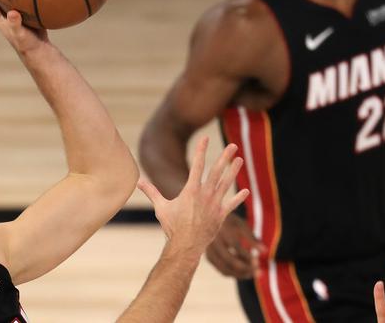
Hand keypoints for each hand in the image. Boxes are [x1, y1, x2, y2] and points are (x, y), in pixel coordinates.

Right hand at [137, 137, 249, 257]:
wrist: (185, 246)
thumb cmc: (172, 227)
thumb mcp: (161, 207)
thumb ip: (152, 192)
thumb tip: (138, 182)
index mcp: (191, 190)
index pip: (197, 165)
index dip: (201, 150)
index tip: (205, 138)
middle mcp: (205, 194)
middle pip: (216, 172)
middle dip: (225, 157)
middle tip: (233, 146)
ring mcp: (214, 205)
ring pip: (226, 184)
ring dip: (233, 171)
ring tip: (240, 160)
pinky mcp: (220, 215)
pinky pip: (231, 205)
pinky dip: (238, 198)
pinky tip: (246, 191)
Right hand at [205, 212, 264, 279]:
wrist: (210, 220)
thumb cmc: (230, 222)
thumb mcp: (241, 225)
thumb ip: (252, 238)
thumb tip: (265, 251)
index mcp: (221, 230)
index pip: (235, 246)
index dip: (247, 255)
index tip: (258, 261)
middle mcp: (213, 241)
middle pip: (229, 260)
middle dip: (245, 268)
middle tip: (259, 272)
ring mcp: (209, 250)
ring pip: (224, 268)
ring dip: (240, 274)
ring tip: (253, 274)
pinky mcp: (209, 257)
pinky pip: (222, 270)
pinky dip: (234, 273)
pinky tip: (245, 272)